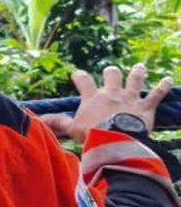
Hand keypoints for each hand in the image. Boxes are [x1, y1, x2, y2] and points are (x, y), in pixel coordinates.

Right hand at [42, 64, 174, 141]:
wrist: (115, 139)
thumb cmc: (91, 134)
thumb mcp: (71, 128)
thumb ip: (58, 122)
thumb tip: (39, 119)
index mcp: (93, 98)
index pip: (84, 82)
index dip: (80, 77)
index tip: (78, 74)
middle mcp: (112, 93)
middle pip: (112, 76)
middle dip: (112, 73)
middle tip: (112, 71)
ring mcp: (130, 98)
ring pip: (135, 80)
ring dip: (138, 73)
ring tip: (140, 67)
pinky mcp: (146, 107)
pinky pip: (157, 94)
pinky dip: (163, 86)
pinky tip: (168, 79)